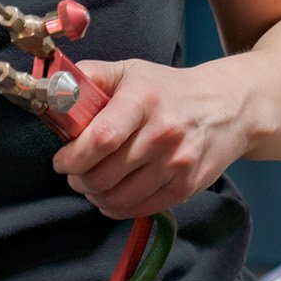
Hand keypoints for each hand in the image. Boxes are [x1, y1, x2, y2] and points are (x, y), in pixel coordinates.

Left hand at [51, 60, 252, 220]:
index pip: (101, 139)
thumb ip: (90, 77)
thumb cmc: (167, 90)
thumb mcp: (130, 71)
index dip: (73, 156)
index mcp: (143, 100)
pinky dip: (116, 208)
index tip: (62, 159)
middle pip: (104, 175)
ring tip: (91, 184)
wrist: (226, 107)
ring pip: (118, 197)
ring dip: (94, 195)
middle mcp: (163, 133)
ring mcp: (177, 163)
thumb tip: (54, 88)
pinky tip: (111, 196)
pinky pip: (139, 209)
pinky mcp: (186, 187)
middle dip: (78, 179)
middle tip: (74, 173)